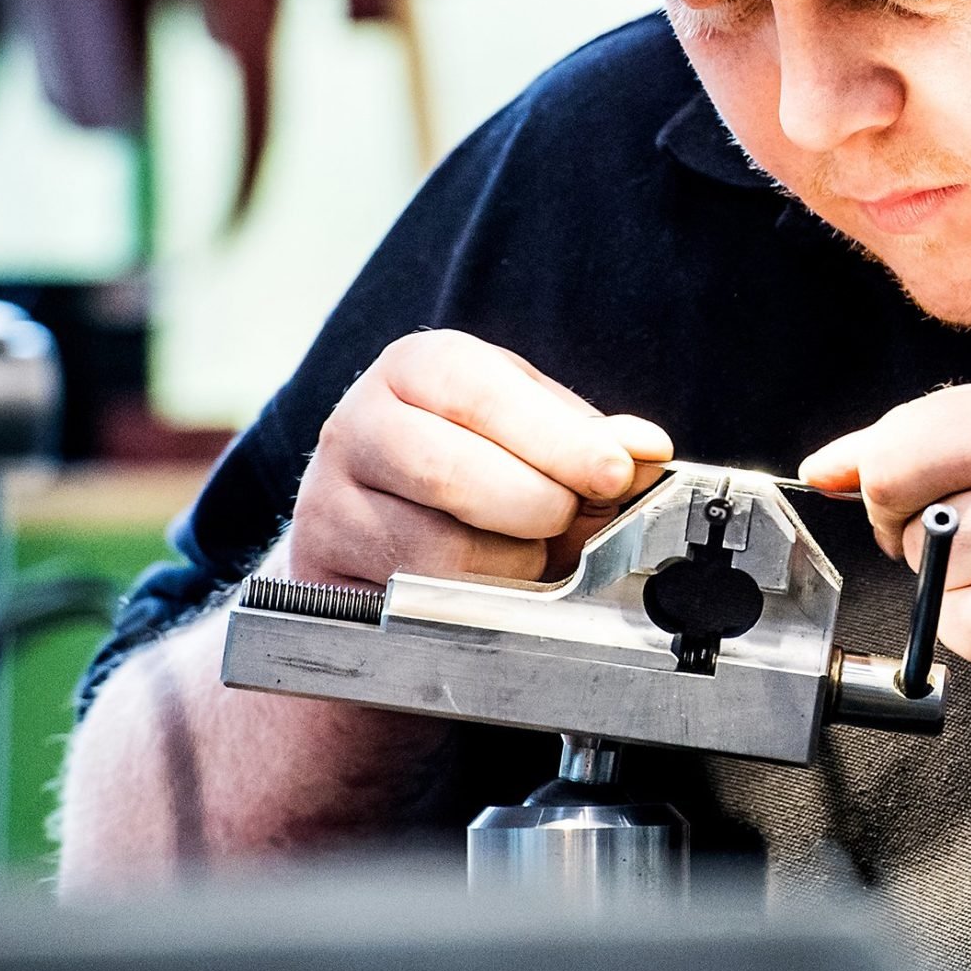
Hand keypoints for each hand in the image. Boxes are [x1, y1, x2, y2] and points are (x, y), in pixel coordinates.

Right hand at [281, 330, 671, 588]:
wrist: (379, 546)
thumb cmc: (469, 474)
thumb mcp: (531, 437)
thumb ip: (588, 442)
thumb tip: (646, 449)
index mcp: (416, 369)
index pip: (479, 392)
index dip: (556, 438)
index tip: (613, 473)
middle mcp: (358, 425)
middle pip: (449, 470)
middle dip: (536, 505)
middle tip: (569, 519)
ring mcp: (328, 503)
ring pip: (437, 548)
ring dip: (510, 562)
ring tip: (529, 551)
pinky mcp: (324, 574)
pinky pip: (417, 601)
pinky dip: (476, 602)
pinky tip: (489, 585)